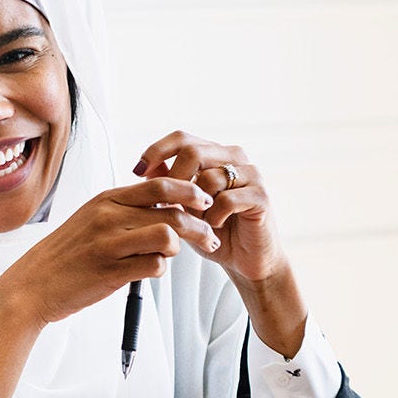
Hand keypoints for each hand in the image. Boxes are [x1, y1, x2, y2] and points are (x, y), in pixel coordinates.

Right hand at [1, 175, 218, 327]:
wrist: (33, 284)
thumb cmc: (66, 255)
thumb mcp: (91, 220)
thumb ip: (125, 210)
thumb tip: (168, 207)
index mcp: (107, 199)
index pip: (161, 185)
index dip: (190, 191)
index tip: (204, 203)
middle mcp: (109, 216)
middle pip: (173, 211)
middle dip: (200, 225)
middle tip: (210, 236)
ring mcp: (109, 244)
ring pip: (168, 236)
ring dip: (180, 248)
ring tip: (175, 256)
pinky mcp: (111, 272)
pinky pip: (154, 266)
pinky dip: (159, 269)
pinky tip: (149, 271)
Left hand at [136, 132, 285, 283]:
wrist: (245, 259)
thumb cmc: (214, 231)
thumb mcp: (182, 207)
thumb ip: (168, 185)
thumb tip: (145, 168)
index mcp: (215, 154)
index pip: (182, 138)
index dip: (156, 151)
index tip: (137, 172)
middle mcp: (234, 157)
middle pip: (193, 152)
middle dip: (173, 181)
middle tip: (166, 206)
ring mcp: (251, 174)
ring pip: (208, 178)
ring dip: (195, 206)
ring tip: (200, 221)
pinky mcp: (261, 196)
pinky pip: (226, 200)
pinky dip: (214, 217)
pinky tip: (216, 226)